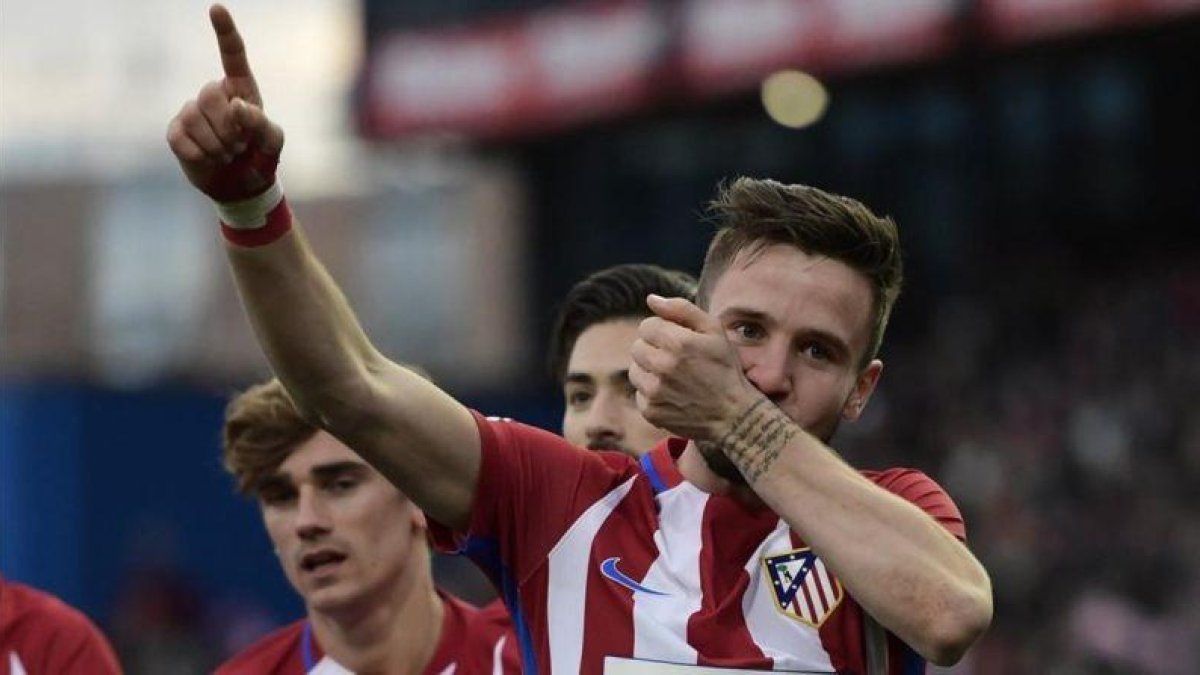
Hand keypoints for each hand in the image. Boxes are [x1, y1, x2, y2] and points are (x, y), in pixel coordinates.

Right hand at [166, 4, 283, 201]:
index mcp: (241, 90)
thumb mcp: (272, 142)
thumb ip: (261, 123)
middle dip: (229, 127)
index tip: (217, 8)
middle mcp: (214, 95)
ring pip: (195, 118)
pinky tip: (209, 160)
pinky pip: (183, 139)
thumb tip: (236, 106)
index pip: (232, 56)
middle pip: (210, 94)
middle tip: (239, 145)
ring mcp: (191, 112)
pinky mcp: (176, 132)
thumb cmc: (260, 157)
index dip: (225, 32)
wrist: (242, 187)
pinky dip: (201, 155)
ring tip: (227, 155)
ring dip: (218, 145)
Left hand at [628, 294, 761, 442]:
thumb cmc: (725, 368)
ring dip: (649, 371)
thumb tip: (651, 299)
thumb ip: (682, 309)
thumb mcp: (714, 331)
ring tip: (673, 377)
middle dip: (653, 350)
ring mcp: (655, 391)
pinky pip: (639, 394)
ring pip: (634, 371)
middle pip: (636, 347)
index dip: (662, 331)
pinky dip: (652, 394)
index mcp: (678, 342)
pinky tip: (673, 395)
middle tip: (675, 360)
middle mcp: (663, 366)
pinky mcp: (651, 412)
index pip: (646, 326)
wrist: (734, 415)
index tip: (677, 341)